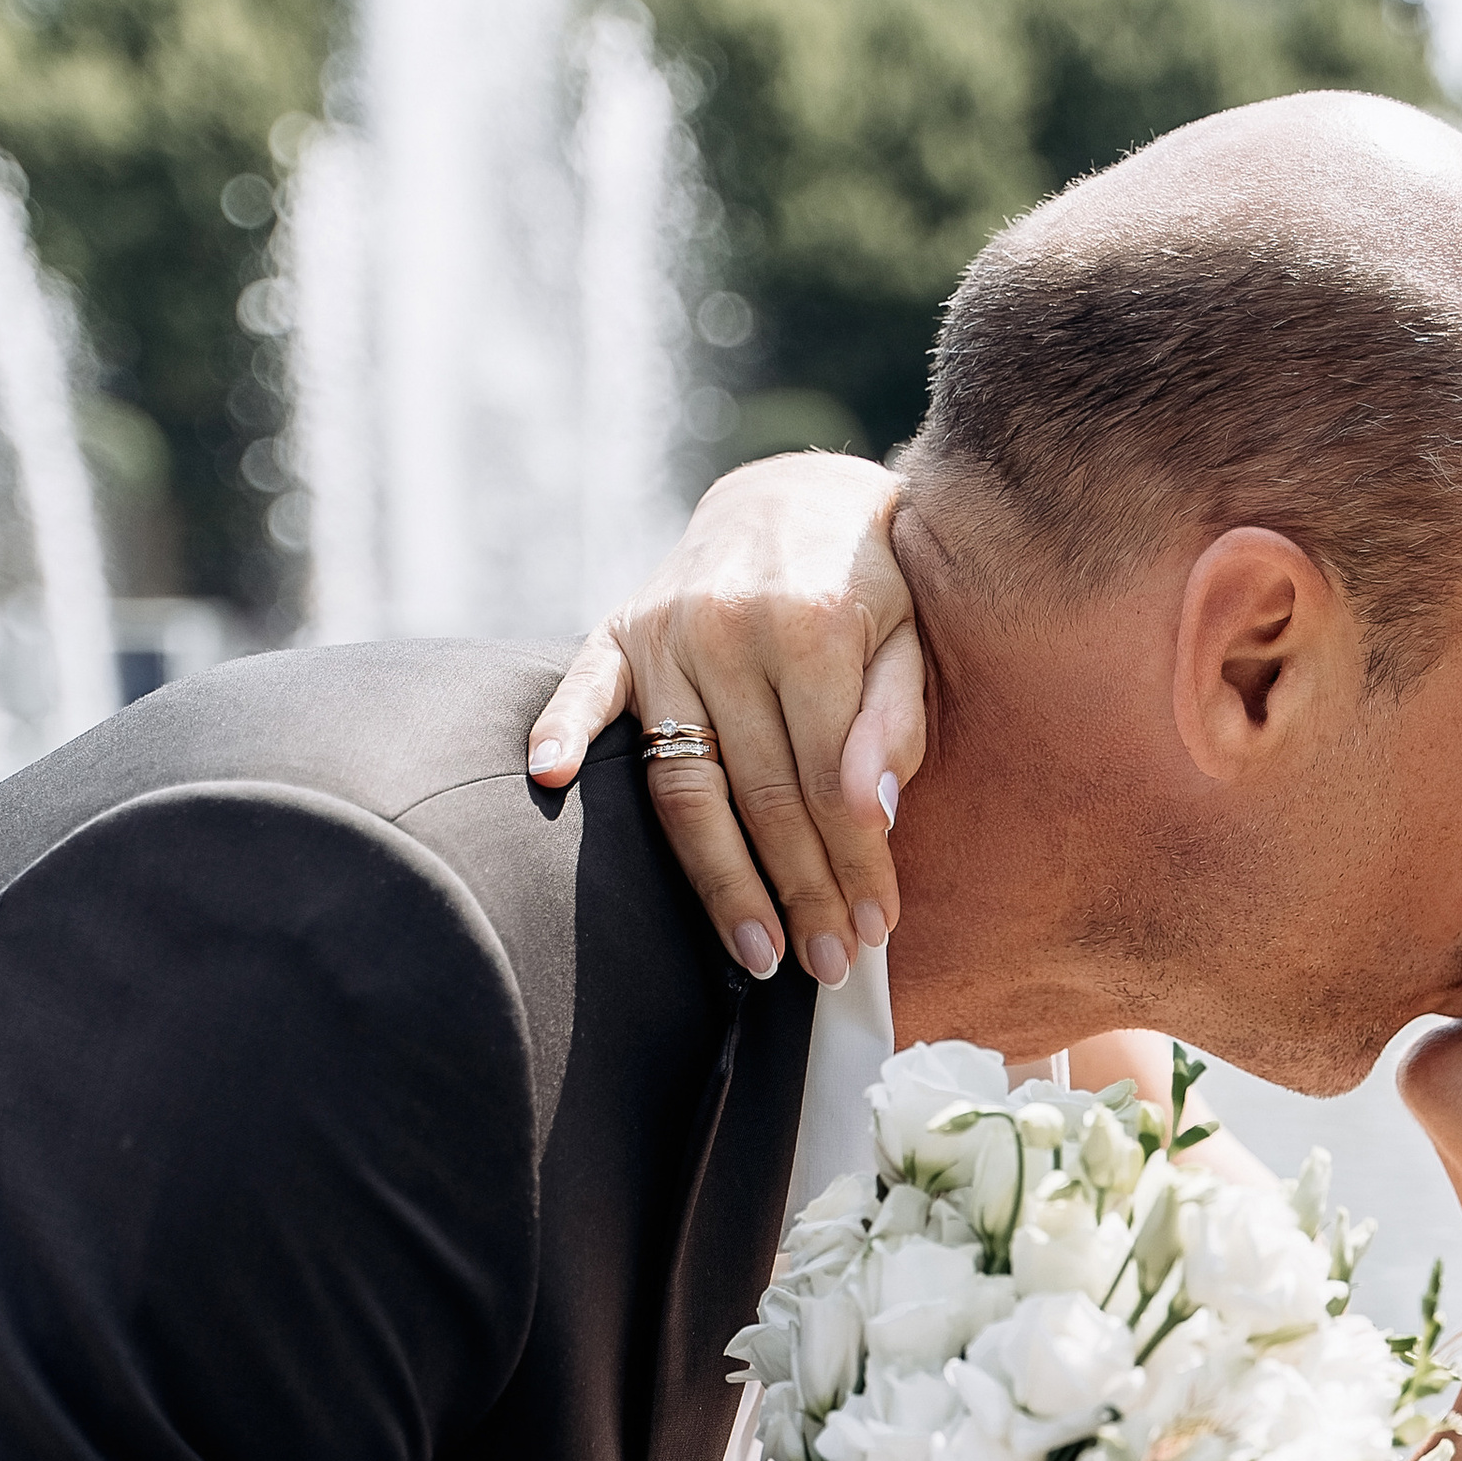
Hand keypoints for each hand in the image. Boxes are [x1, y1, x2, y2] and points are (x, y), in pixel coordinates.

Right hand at [524, 454, 923, 992]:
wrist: (799, 494)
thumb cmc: (873, 578)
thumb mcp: (913, 634)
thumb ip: (897, 720)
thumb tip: (874, 816)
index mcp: (811, 626)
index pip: (831, 784)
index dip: (855, 867)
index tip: (876, 931)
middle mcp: (727, 628)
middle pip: (761, 799)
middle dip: (800, 893)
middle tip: (827, 966)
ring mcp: (665, 631)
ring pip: (687, 783)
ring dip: (721, 879)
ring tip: (756, 954)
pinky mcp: (621, 629)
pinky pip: (586, 688)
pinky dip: (564, 728)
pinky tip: (549, 776)